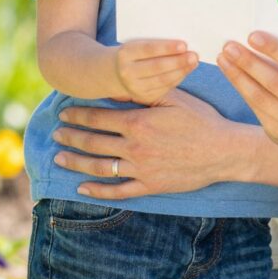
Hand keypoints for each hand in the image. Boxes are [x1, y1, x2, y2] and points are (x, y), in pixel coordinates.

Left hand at [53, 89, 236, 198]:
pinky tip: (82, 188)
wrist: (222, 151)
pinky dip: (98, 191)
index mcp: (139, 122)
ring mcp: (140, 168)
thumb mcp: (174, 98)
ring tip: (60, 159)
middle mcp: (135, 146)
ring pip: (100, 167)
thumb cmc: (201, 120)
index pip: (100, 118)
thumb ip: (144, 92)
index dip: (79, 115)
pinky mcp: (149, 186)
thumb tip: (118, 87)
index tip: (64, 113)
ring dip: (77, 163)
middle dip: (72, 137)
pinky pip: (118, 191)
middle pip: (94, 142)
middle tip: (56, 134)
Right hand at [114, 38, 197, 104]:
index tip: (184, 45)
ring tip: (194, 62)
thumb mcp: (134, 44)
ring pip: (162, 80)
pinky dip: (177, 78)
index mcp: (125, 54)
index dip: (167, 48)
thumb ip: (154, 43)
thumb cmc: (130, 53)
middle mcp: (127, 72)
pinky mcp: (143, 97)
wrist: (110, 73)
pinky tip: (186, 71)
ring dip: (181, 71)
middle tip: (194, 55)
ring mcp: (134, 87)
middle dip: (178, 61)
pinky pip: (164, 88)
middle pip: (157, 67)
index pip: (148, 49)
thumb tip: (182, 45)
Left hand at [217, 32, 277, 157]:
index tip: (253, 36)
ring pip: (259, 96)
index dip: (274, 49)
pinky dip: (239, 86)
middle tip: (230, 46)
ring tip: (223, 57)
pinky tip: (229, 72)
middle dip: (249, 62)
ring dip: (238, 75)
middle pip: (275, 81)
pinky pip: (254, 106)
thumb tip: (258, 40)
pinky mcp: (277, 132)